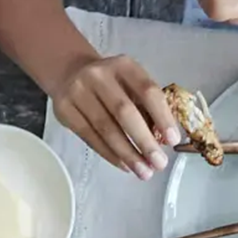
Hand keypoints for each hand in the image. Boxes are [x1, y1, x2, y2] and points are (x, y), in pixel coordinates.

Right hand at [50, 53, 179, 178]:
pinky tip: (125, 165)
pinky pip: (90, 137)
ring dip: (128, 154)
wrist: (70, 73)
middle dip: (144, 141)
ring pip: (106, 129)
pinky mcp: (64, 110)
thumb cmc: (112, 85)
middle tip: (159, 163)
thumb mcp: (131, 84)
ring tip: (144, 172)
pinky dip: (110, 154)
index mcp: (124, 66)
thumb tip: (164, 141)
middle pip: (124, 112)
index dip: (162, 116)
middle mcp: (98, 75)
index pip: (147, 91)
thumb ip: (147, 106)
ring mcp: (78, 91)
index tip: (173, 140)